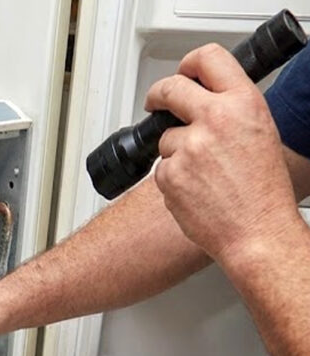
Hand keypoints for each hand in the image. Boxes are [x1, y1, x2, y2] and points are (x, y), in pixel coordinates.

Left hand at [145, 43, 300, 262]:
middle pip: (169, 89)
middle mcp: (214, 119)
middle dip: (158, 95)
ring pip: (166, 139)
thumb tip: (203, 99)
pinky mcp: (169, 173)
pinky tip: (197, 190)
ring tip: (206, 174)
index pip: (207, 58)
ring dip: (176, 152)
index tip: (181, 72)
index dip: (188, 64)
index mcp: (243, 102)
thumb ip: (231, 110)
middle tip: (156, 103)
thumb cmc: (263, 191)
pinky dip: (173, 178)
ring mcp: (188, 146)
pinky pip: (162, 168)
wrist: (256, 231)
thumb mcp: (260, 132)